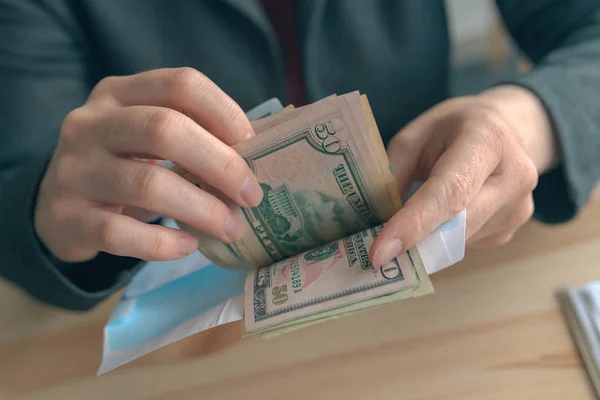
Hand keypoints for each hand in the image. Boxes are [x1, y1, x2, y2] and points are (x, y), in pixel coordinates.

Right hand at [34, 67, 263, 262]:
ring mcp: (74, 170)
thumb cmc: (120, 166)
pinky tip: (189, 246)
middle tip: (251, 196)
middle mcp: (90, 124)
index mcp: (119, 94)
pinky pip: (121, 232)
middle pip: (165, 130)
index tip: (252, 144)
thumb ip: (192, 138)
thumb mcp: (146, 139)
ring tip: (231, 228)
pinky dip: (164, 244)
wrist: (56, 206)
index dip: (224, 112)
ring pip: (147, 184)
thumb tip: (255, 163)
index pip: (179, 84)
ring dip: (202, 210)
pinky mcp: (67, 217)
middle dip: (220, 165)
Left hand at [370, 85, 559, 266]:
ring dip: (428, 237)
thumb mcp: (415, 137)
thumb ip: (395, 174)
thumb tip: (377, 223)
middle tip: (376, 253)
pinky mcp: (511, 228)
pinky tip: (443, 212)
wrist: (505, 130)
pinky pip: (466, 244)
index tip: (381, 252)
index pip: (451, 190)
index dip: (415, 223)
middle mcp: (513, 175)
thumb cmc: (452, 130)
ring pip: (459, 240)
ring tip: (416, 213)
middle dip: (414, 241)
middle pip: (458, 224)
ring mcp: (518, 207)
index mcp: (487, 139)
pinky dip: (444, 237)